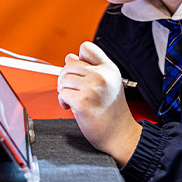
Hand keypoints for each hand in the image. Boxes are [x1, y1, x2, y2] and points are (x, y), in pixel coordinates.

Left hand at [58, 41, 141, 165]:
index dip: (78, 58)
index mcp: (109, 68)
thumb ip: (90, 69)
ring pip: (63, 79)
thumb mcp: (107, 84)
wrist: (120, 134)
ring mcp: (92, 88)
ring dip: (63, 91)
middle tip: (73, 90)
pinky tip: (71, 107)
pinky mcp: (83, 101)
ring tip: (74, 100)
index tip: (79, 71)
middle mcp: (102, 75)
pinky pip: (62, 94)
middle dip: (66, 77)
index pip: (87, 48)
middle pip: (69, 64)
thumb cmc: (112, 112)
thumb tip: (69, 57)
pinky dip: (63, 101)